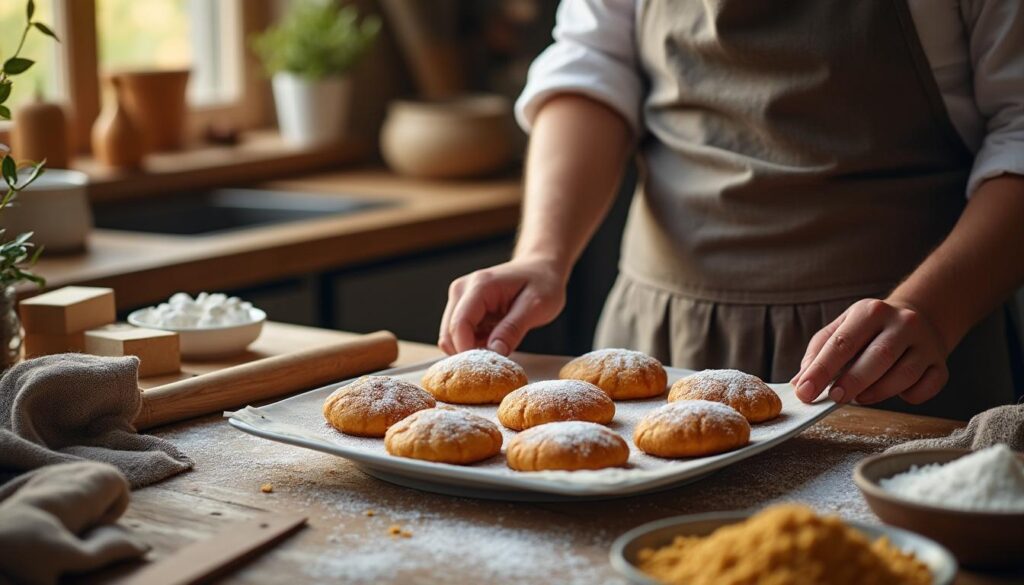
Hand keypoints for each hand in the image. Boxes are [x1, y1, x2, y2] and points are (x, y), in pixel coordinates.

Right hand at [438, 257, 566, 354]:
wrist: (540, 268)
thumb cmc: (542, 283)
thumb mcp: (536, 306)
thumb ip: (513, 329)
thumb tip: (494, 352)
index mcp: (479, 286)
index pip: (459, 325)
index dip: (468, 352)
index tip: (487, 369)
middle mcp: (462, 290)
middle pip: (449, 334)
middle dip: (469, 353)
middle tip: (496, 361)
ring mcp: (460, 298)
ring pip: (451, 337)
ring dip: (471, 349)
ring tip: (499, 345)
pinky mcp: (462, 307)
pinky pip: (459, 335)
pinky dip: (473, 344)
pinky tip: (494, 340)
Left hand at [791, 298, 949, 405]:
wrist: (919, 317)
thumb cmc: (869, 330)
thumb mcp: (841, 329)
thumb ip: (818, 353)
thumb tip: (800, 383)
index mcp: (870, 311)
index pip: (842, 343)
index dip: (821, 370)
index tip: (805, 392)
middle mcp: (902, 323)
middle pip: (878, 357)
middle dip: (852, 382)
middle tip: (834, 399)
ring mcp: (925, 343)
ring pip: (904, 375)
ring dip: (878, 392)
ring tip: (860, 397)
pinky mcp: (940, 364)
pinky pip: (926, 387)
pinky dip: (908, 396)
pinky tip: (895, 392)